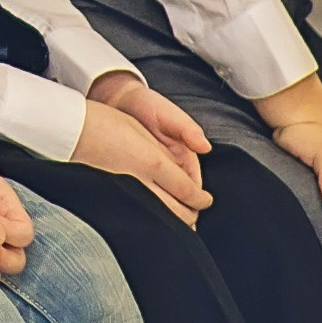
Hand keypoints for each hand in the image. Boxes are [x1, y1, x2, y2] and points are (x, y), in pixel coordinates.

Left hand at [77, 77, 211, 225]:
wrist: (116, 96)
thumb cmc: (144, 102)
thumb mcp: (167, 113)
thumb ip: (186, 129)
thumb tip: (205, 147)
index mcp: (183, 151)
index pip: (192, 183)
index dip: (193, 200)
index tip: (191, 215)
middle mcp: (170, 161)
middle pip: (179, 192)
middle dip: (180, 208)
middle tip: (178, 226)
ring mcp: (153, 164)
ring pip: (162, 192)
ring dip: (163, 205)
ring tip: (159, 222)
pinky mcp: (135, 164)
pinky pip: (144, 185)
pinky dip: (144, 196)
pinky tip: (138, 205)